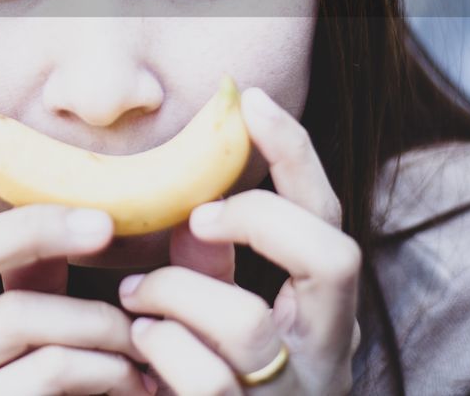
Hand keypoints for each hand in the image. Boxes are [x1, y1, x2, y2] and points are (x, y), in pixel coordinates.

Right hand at [0, 96, 153, 394]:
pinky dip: (104, 370)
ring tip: (142, 335)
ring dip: (102, 322)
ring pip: (23, 318)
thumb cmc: (30, 395)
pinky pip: (48, 375)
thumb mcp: (25, 324)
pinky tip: (132, 380)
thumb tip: (89, 208)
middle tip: (107, 223)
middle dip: (42, 227)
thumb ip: (35, 272)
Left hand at [118, 87, 361, 394]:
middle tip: (199, 213)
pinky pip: (203, 379)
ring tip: (139, 294)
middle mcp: (326, 355)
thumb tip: (188, 212)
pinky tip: (137, 348)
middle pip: (331, 258)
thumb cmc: (207, 389)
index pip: (329, 218)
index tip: (253, 103)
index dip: (297, 155)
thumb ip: (208, 270)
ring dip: (178, 292)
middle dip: (257, 221)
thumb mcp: (217, 322)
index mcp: (322, 314)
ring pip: (246, 325)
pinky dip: (159, 350)